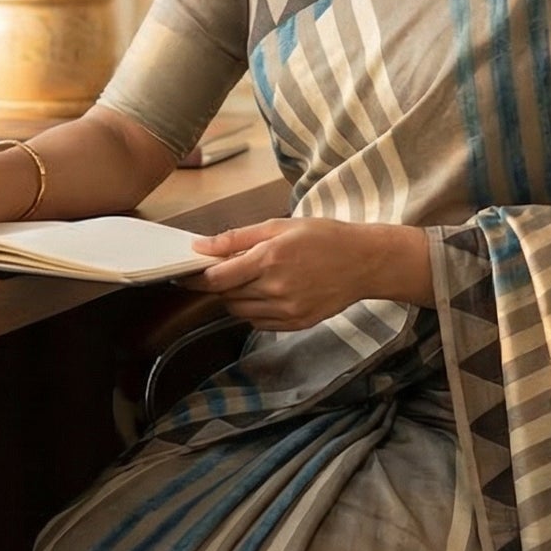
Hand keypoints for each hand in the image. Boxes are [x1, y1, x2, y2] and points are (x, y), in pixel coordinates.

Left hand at [175, 217, 430, 328]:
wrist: (365, 262)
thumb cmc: (324, 237)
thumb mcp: (279, 226)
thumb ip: (236, 239)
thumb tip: (200, 247)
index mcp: (269, 260)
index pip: (217, 279)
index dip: (196, 278)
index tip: (185, 274)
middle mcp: (276, 289)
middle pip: (226, 296)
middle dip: (220, 284)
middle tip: (230, 269)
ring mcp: (287, 311)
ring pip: (240, 311)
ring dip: (236, 297)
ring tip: (255, 278)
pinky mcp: (296, 324)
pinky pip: (259, 322)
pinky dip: (254, 309)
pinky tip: (269, 292)